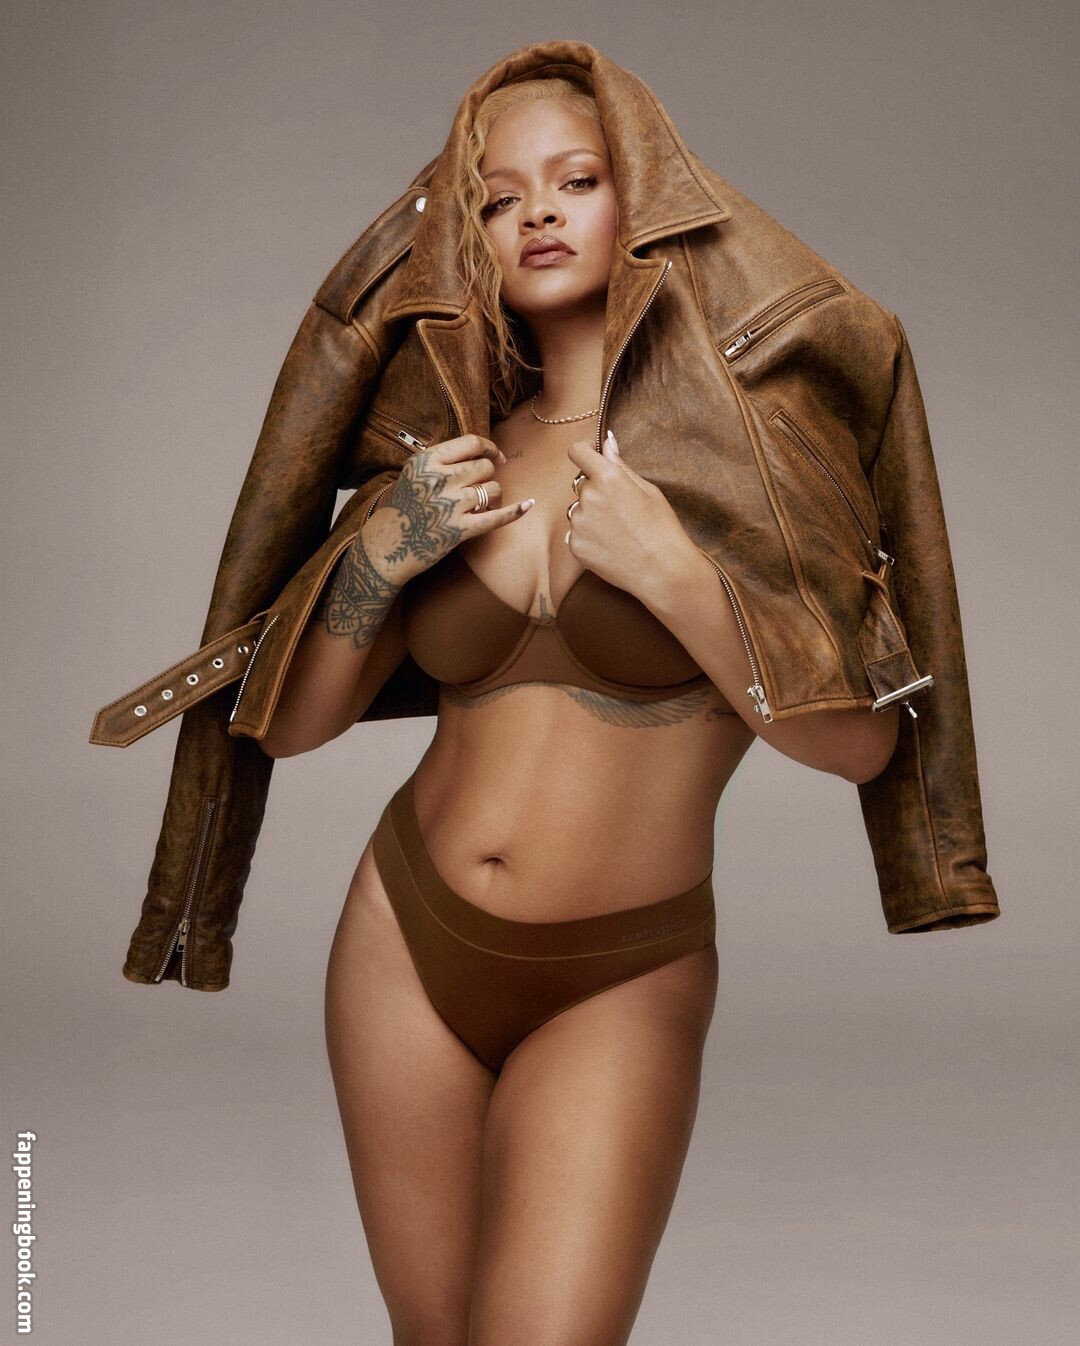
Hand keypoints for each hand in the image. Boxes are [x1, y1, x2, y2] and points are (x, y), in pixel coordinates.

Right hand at [383, 434, 533, 579]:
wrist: (387, 546)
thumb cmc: (404, 508)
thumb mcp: (414, 474)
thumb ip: (443, 460)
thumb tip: (484, 453)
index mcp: (426, 461)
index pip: (471, 443)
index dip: (489, 448)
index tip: (496, 457)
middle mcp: (438, 480)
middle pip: (484, 467)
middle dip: (487, 476)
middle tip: (479, 489)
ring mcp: (449, 506)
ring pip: (492, 489)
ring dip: (493, 496)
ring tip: (481, 505)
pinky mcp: (459, 530)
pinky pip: (496, 517)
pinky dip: (514, 511)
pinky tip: (528, 505)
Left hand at [565, 430, 694, 605]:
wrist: (662, 570)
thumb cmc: (662, 527)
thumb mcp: (648, 490)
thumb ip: (621, 465)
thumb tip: (607, 441)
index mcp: (607, 477)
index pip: (578, 451)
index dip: (584, 453)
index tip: (592, 460)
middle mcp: (588, 497)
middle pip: (581, 484)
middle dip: (596, 491)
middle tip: (621, 511)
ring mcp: (578, 523)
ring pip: (578, 510)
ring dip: (591, 516)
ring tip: (618, 532)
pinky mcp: (574, 545)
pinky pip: (576, 533)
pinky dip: (589, 537)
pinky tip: (611, 546)